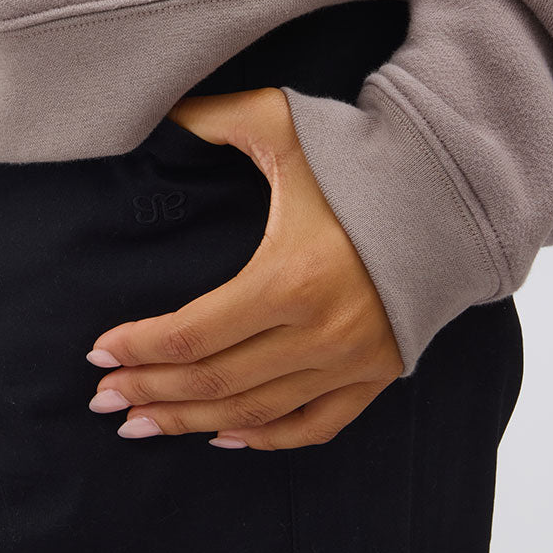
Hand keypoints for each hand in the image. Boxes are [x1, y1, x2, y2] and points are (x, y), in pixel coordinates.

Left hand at [85, 86, 404, 450]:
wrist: (453, 190)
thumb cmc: (363, 156)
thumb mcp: (283, 124)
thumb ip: (214, 118)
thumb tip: (157, 115)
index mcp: (290, 278)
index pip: (193, 333)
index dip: (139, 348)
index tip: (98, 352)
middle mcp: (322, 332)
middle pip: (214, 380)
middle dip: (150, 391)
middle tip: (102, 398)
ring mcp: (353, 361)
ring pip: (255, 412)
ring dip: (192, 421)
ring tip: (140, 423)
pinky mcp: (379, 373)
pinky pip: (316, 425)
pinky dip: (266, 437)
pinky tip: (224, 436)